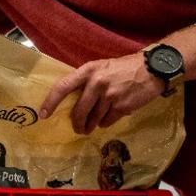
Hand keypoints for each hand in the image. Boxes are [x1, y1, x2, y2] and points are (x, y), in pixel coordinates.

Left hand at [39, 53, 163, 133]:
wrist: (152, 69)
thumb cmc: (123, 68)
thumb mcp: (102, 67)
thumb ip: (87, 80)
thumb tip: (71, 100)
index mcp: (88, 70)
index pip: (63, 87)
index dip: (51, 102)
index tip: (44, 114)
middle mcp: (97, 83)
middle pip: (79, 110)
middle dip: (77, 123)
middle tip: (78, 128)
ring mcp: (110, 96)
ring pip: (93, 119)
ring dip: (92, 124)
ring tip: (93, 125)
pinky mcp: (122, 106)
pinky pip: (107, 121)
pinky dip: (106, 123)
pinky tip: (109, 117)